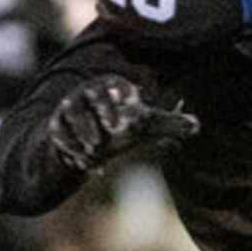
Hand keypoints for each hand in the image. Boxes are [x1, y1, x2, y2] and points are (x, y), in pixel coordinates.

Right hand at [46, 75, 198, 175]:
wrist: (84, 147)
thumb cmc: (118, 130)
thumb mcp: (143, 128)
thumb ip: (168, 125)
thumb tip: (196, 126)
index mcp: (109, 87)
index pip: (113, 84)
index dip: (119, 97)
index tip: (127, 118)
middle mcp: (86, 94)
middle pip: (89, 94)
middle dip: (101, 113)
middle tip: (113, 132)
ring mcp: (68, 110)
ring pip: (72, 115)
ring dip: (84, 133)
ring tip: (96, 149)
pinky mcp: (55, 129)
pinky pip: (58, 136)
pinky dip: (71, 151)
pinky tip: (87, 166)